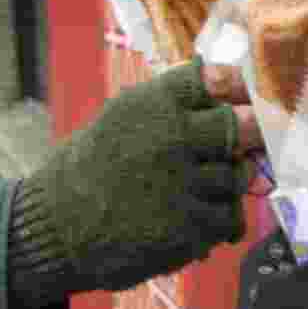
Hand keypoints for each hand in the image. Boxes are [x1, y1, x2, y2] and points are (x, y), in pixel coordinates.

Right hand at [9, 57, 265, 308]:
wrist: (56, 228)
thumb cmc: (92, 171)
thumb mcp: (122, 119)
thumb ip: (173, 108)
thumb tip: (234, 97)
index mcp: (152, 103)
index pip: (217, 80)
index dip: (241, 88)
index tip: (250, 99)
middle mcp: (171, 137)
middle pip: (244, 128)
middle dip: (251, 139)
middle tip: (243, 150)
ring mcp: (183, 183)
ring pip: (238, 177)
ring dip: (226, 187)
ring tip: (194, 193)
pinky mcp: (190, 227)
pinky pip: (230, 219)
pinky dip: (219, 223)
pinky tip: (194, 222)